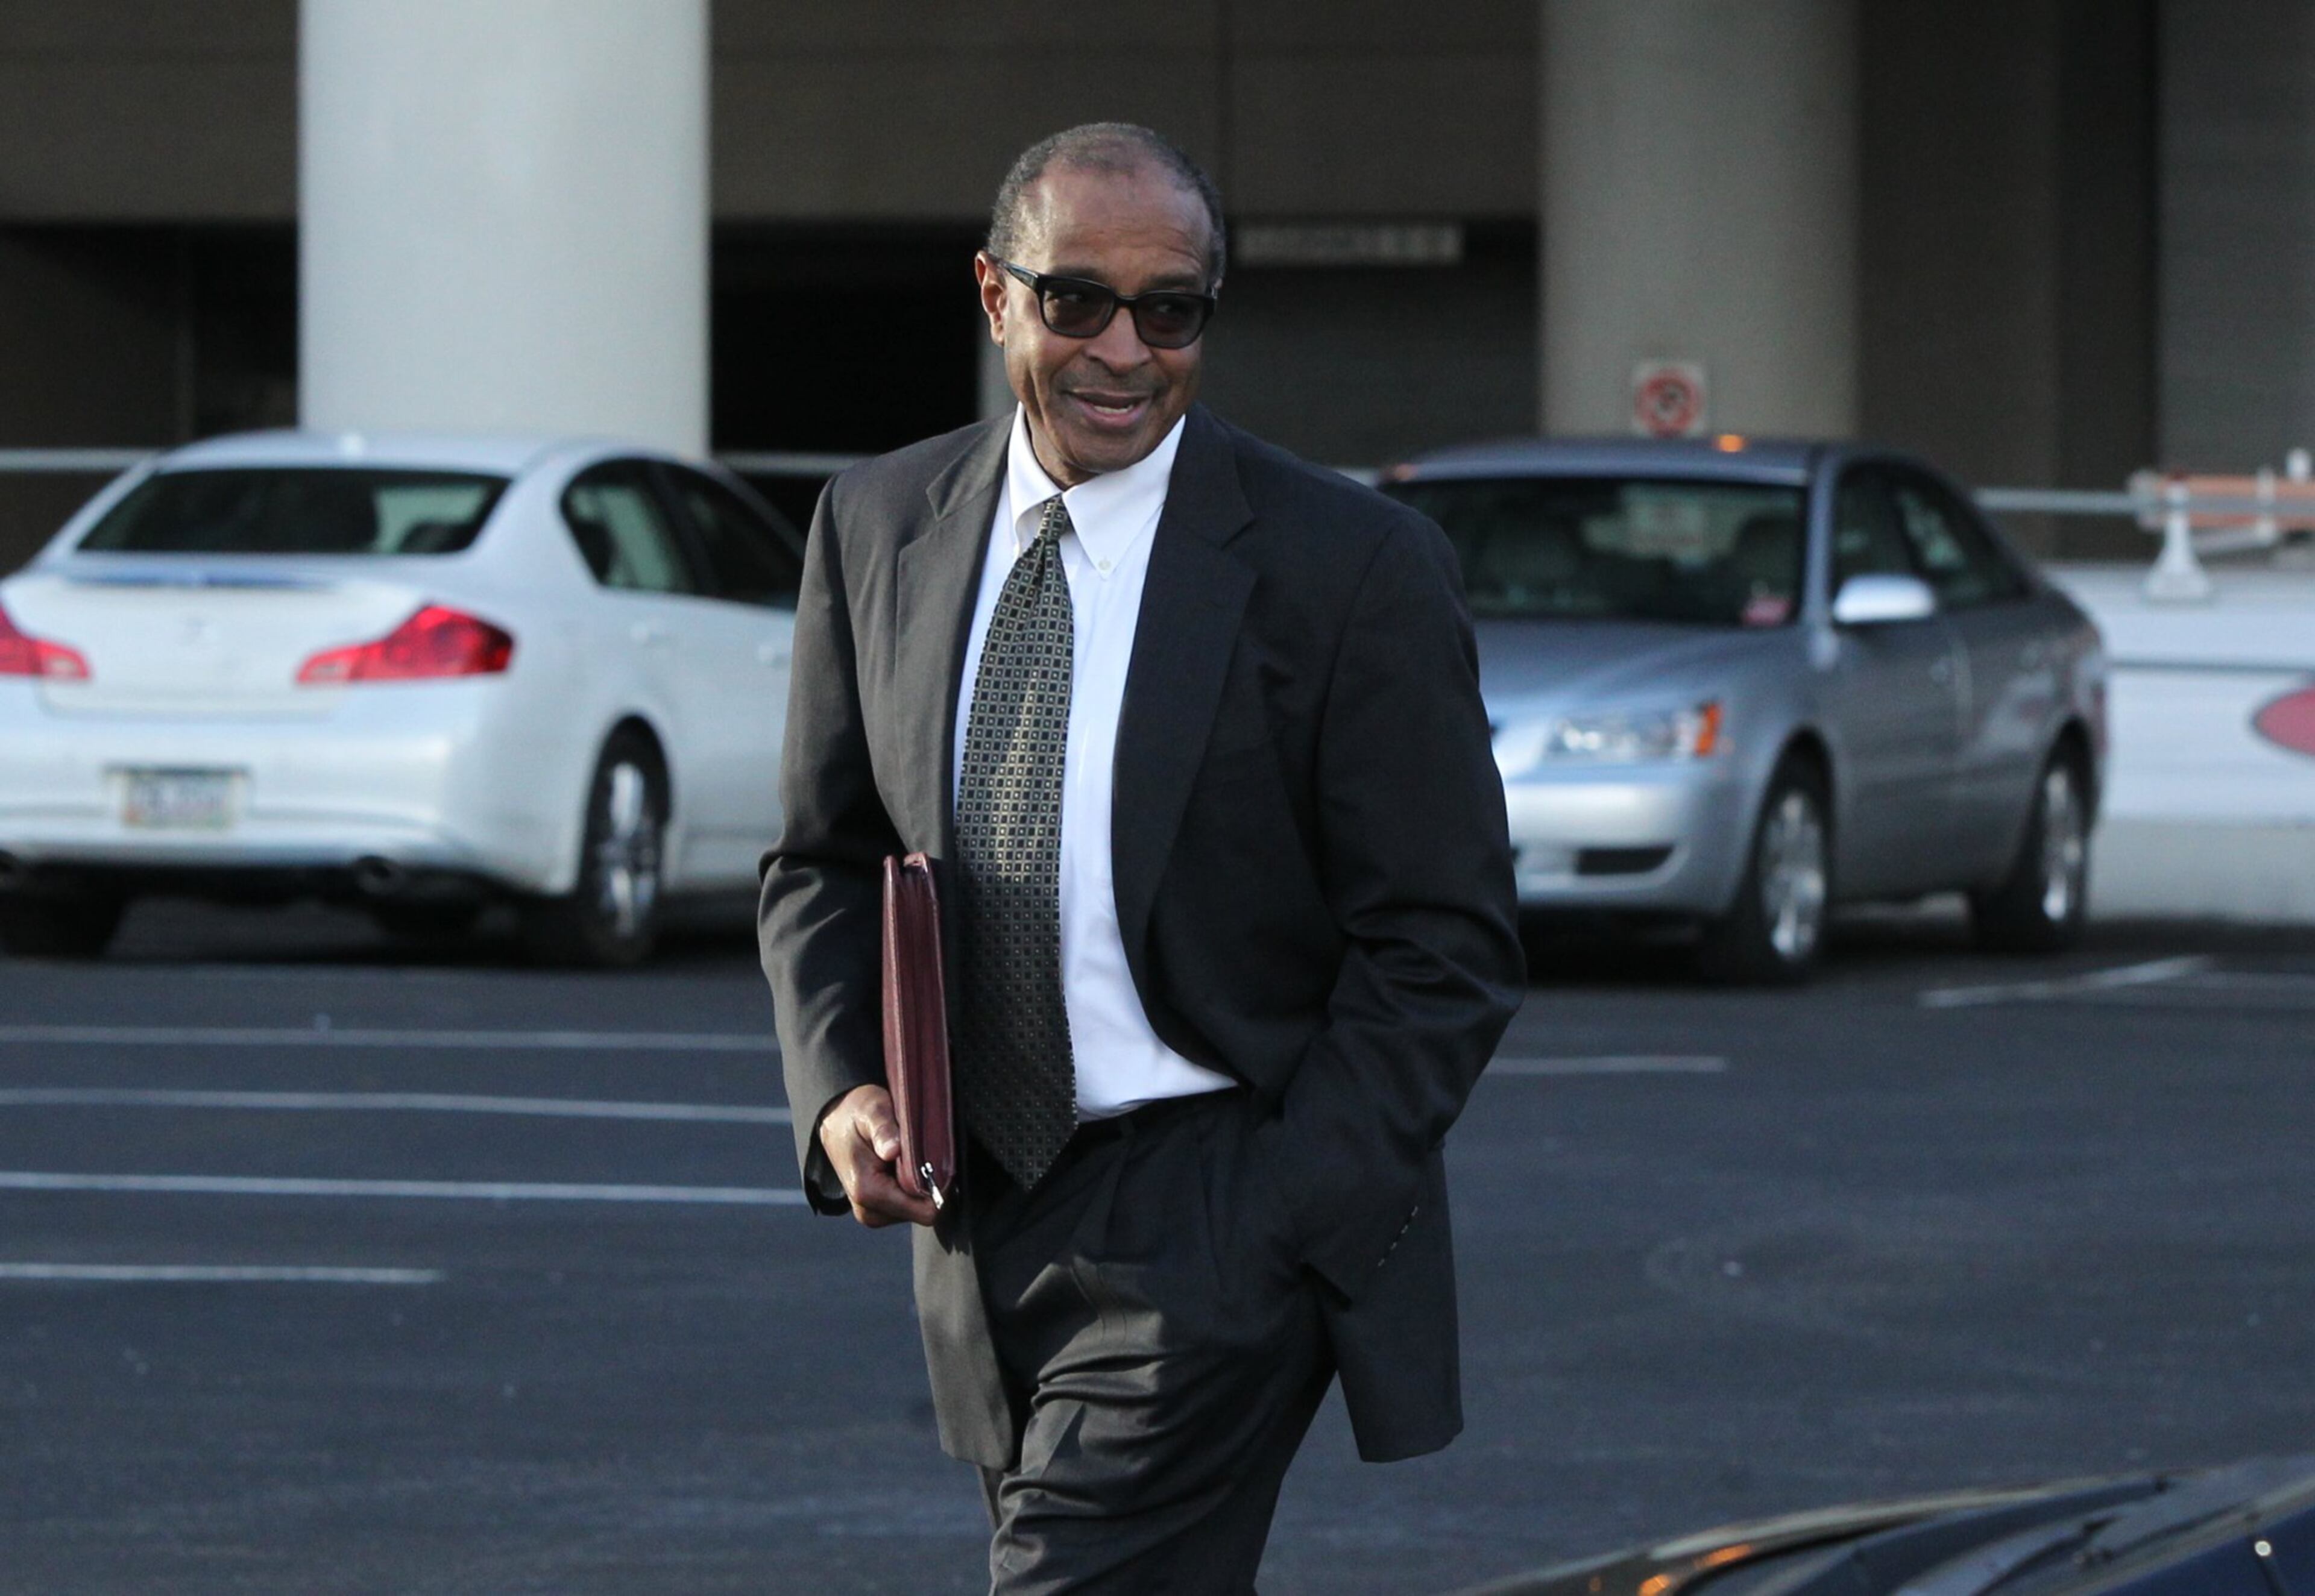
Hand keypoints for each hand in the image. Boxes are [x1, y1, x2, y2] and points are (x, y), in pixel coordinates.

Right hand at [818, 1083, 937, 1228]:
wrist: (836, 1122)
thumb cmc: (855, 1114)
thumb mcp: (871, 1110)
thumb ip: (883, 1129)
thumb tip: (893, 1150)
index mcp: (867, 1192)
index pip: (924, 1210)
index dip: (939, 1186)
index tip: (938, 1160)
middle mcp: (869, 1211)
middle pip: (923, 1211)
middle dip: (929, 1184)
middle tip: (921, 1154)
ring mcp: (873, 1214)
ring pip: (918, 1210)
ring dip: (921, 1185)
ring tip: (908, 1157)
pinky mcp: (878, 1211)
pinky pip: (909, 1206)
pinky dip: (913, 1187)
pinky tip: (903, 1165)